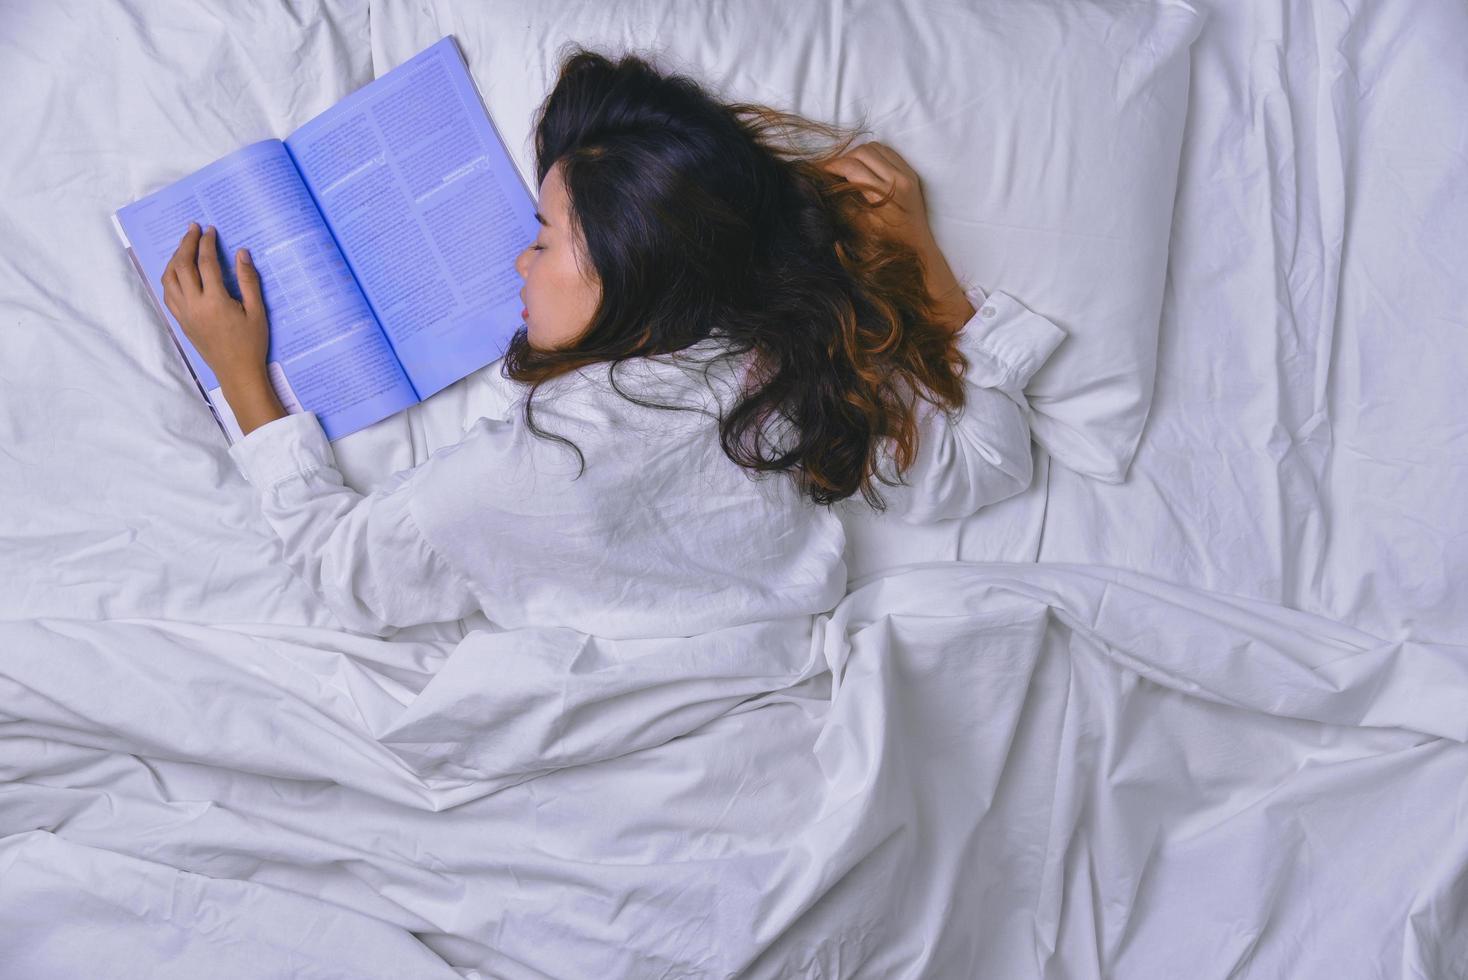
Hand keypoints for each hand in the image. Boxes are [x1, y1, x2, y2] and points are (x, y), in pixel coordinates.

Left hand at [162, 222, 269, 387]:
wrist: (237, 372)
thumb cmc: (251, 343)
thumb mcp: (257, 311)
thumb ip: (249, 280)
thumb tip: (241, 253)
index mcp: (215, 301)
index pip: (206, 263)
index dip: (207, 243)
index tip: (210, 230)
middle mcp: (194, 305)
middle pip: (182, 265)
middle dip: (186, 243)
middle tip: (193, 229)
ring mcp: (184, 313)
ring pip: (169, 278)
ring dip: (174, 258)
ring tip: (184, 246)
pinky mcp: (181, 321)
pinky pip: (168, 293)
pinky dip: (170, 277)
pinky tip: (178, 270)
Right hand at [819, 141, 936, 253]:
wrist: (918, 247)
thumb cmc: (886, 243)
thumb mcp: (860, 226)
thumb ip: (844, 202)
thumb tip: (827, 184)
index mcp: (884, 193)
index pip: (852, 167)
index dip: (831, 166)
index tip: (819, 170)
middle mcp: (898, 179)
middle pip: (862, 152)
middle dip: (843, 158)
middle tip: (831, 170)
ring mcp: (907, 174)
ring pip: (875, 147)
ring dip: (857, 154)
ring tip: (847, 168)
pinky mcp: (911, 173)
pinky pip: (888, 152)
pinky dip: (873, 154)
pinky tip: (865, 166)